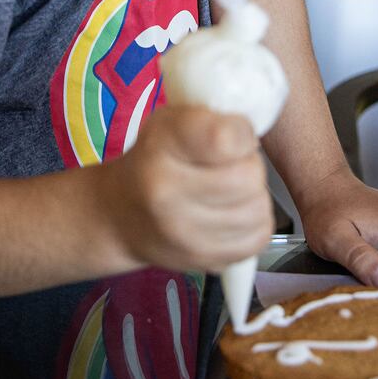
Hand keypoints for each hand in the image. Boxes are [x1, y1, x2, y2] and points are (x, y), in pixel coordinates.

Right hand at [105, 105, 274, 274]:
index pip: (226, 139)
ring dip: (253, 196)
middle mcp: (167, 192)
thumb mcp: (169, 122)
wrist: (119, 216)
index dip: (241, 133)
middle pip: (249, 176)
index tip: (232, 135)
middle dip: (248, 165)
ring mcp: (184, 233)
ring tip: (230, 189)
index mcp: (160, 146)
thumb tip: (250, 133)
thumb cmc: (153, 159)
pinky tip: (232, 212)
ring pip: (258, 209)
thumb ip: (208, 118)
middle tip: (231, 164)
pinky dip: (254, 223)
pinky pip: (258, 236)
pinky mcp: (203, 260)